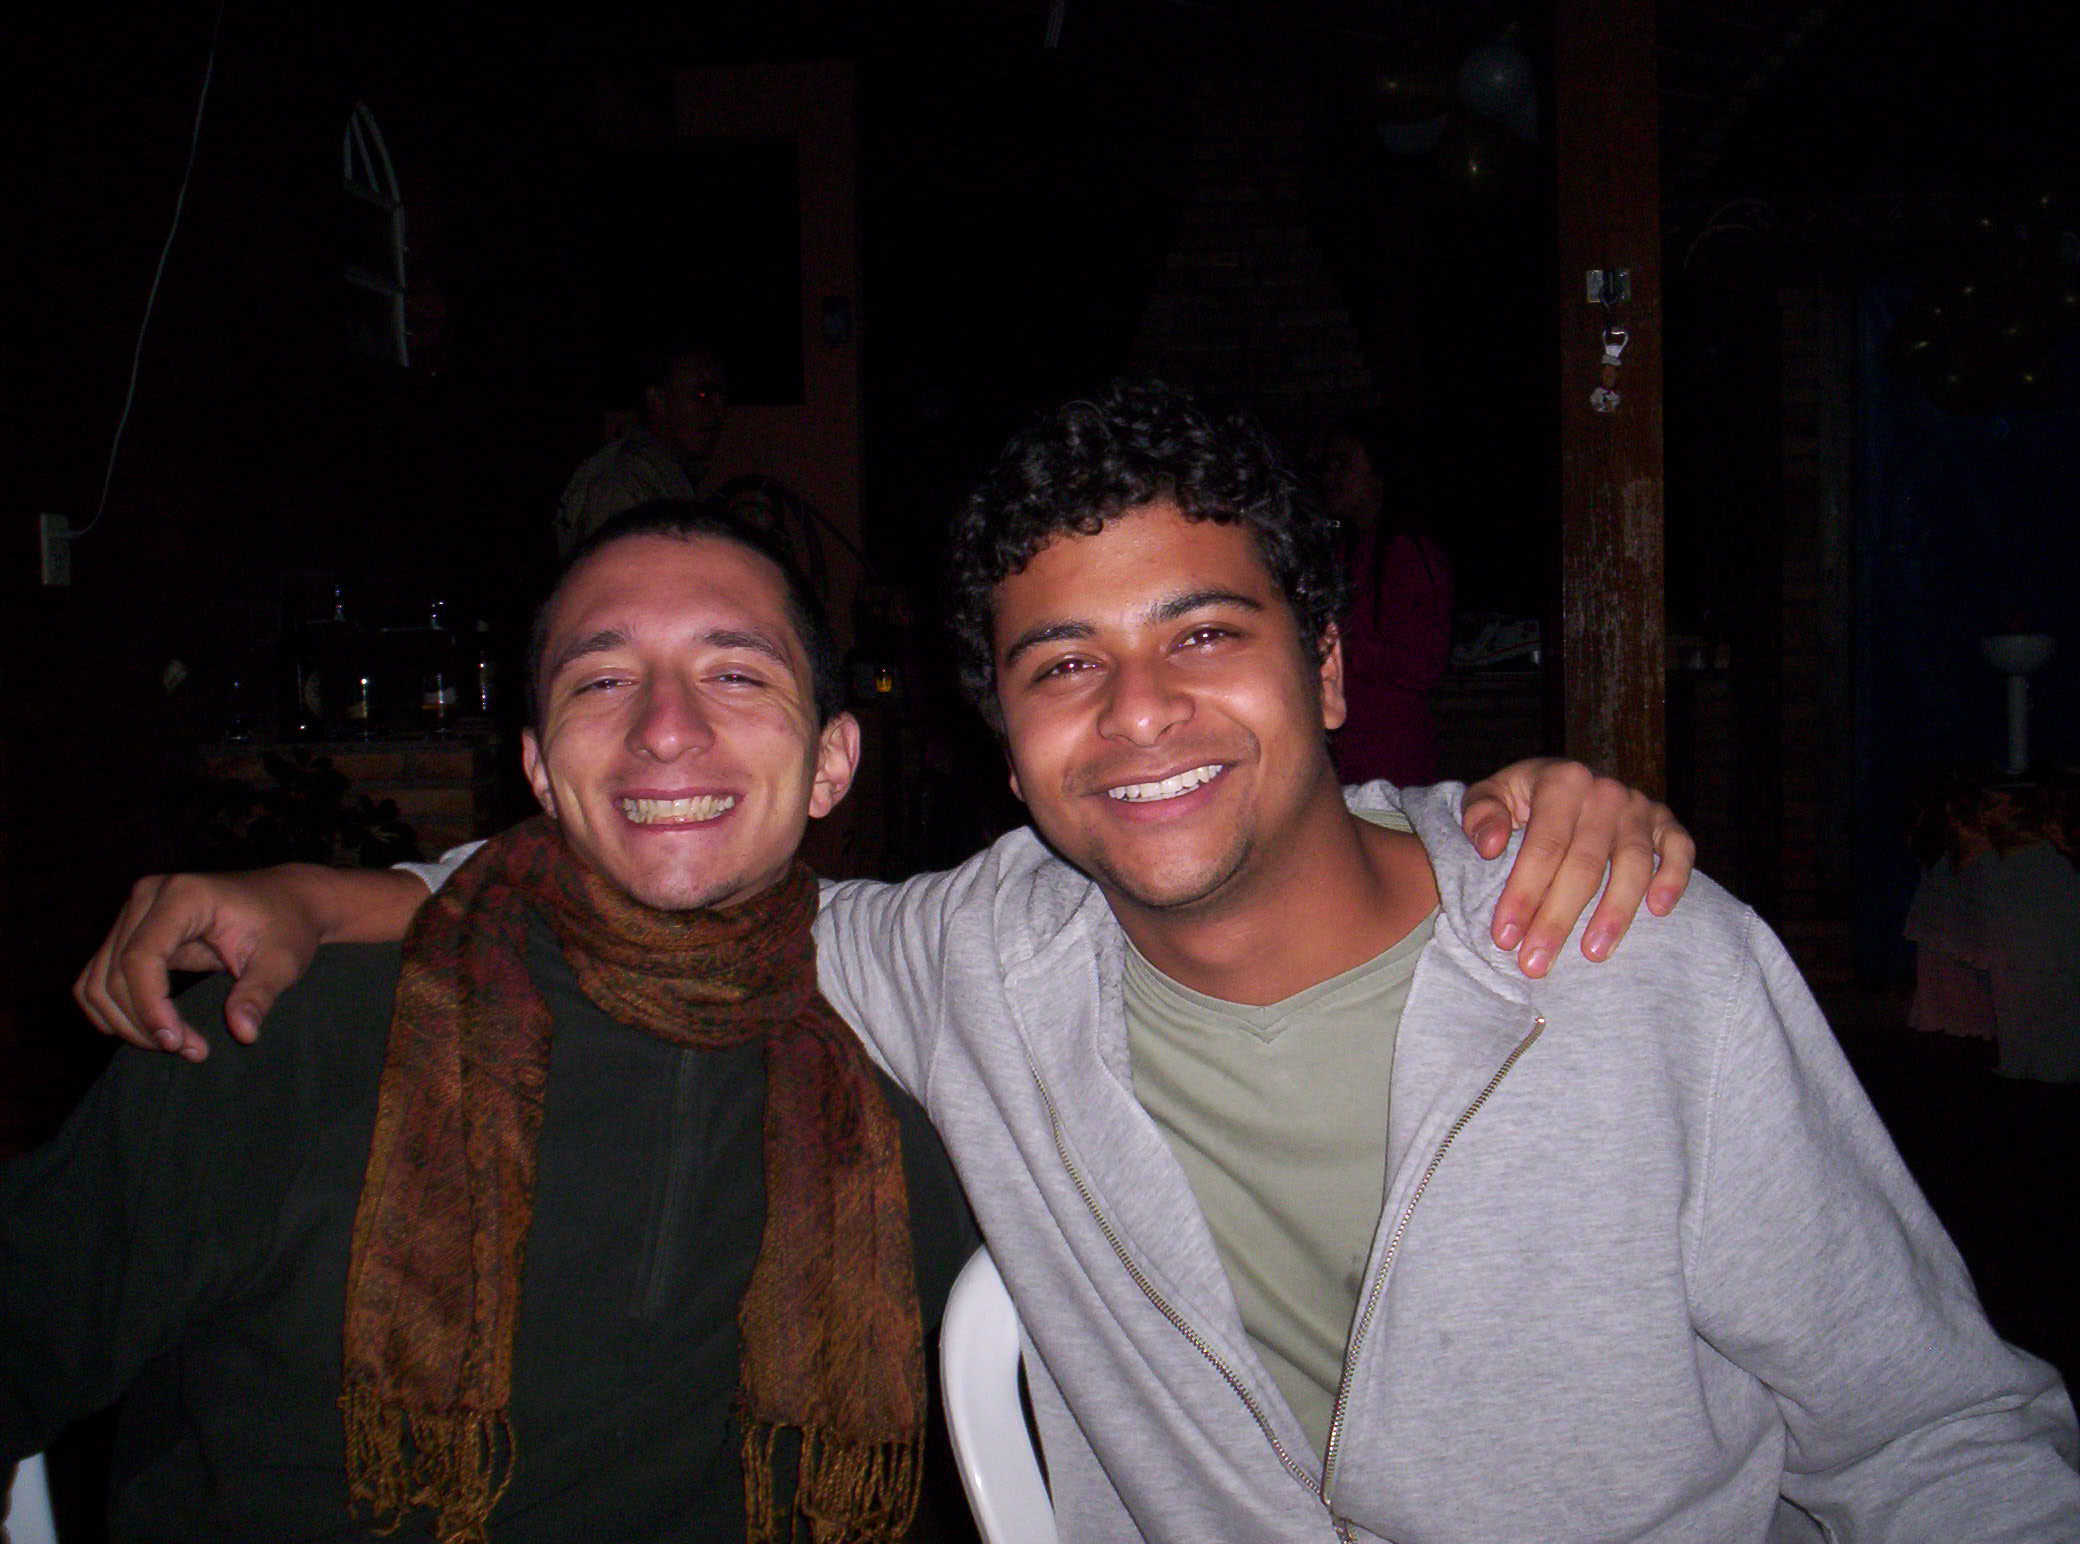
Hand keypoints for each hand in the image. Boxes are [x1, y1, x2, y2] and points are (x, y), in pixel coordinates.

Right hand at [72, 865, 426, 1058]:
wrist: (286, 901)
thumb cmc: (286, 927)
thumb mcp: (283, 961)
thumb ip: (259, 994)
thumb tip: (243, 1033)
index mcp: (184, 895)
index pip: (141, 957)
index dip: (149, 1006)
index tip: (175, 1043)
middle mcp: (149, 896)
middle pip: (114, 973)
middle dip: (143, 1023)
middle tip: (190, 1051)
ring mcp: (134, 912)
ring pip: (98, 980)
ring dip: (126, 1023)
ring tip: (177, 1045)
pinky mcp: (130, 931)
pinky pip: (100, 978)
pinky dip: (117, 1011)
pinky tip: (155, 1032)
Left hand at [1460, 758, 1693, 977]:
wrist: (1561, 782)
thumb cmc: (1520, 800)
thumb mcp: (1489, 796)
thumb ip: (1479, 814)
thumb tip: (1490, 846)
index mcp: (1561, 781)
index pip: (1543, 846)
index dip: (1524, 894)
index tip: (1505, 937)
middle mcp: (1604, 792)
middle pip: (1584, 864)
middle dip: (1558, 919)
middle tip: (1536, 964)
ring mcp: (1638, 807)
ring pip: (1633, 865)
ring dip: (1615, 913)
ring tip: (1593, 954)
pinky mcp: (1665, 821)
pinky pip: (1679, 849)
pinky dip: (1674, 878)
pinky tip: (1658, 911)